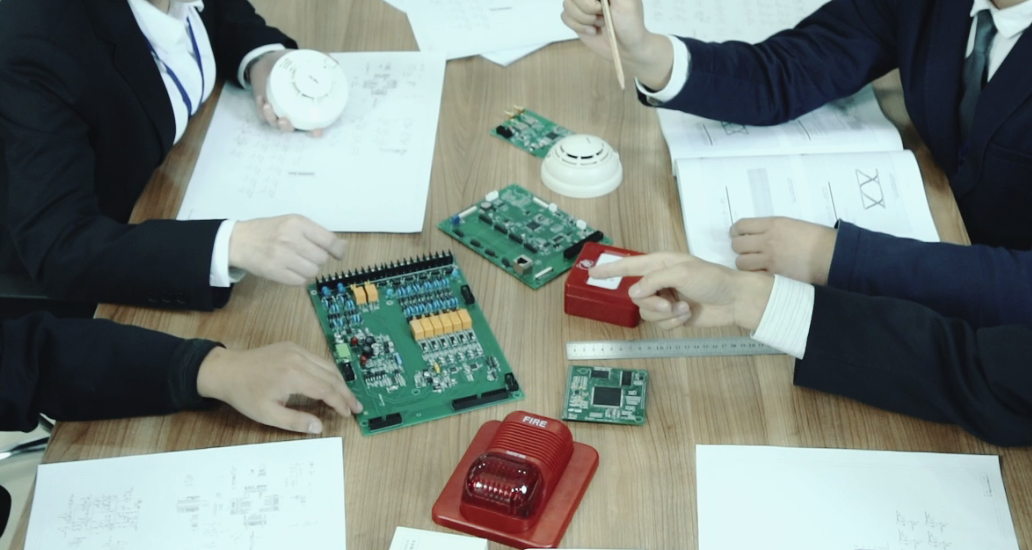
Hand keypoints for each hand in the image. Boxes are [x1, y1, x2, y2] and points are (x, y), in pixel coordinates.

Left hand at [196, 343, 363, 433]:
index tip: (349, 414)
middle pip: (331, 376)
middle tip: (357, 407)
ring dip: (340, 381)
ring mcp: (296, 350)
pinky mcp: (292, 347)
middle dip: (346, 393)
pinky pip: (317, 359)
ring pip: (327, 365)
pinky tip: (331, 383)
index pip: (326, 389)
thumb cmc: (245, 395)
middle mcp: (299, 358)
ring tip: (348, 397)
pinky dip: (328, 372)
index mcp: (293, 376)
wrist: (226, 370)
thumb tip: (320, 427)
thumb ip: (295, 421)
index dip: (340, 403)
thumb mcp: (268, 414)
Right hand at [229, 214, 346, 285]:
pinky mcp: (274, 272)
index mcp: (297, 223)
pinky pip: (300, 281)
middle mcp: (291, 238)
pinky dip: (298, 278)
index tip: (339, 254)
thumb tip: (342, 247)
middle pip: (321, 258)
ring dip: (308, 270)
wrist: (238, 241)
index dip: (338, 250)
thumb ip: (315, 233)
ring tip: (295, 263)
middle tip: (305, 255)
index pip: (329, 240)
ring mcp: (282, 256)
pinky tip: (289, 270)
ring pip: (312, 271)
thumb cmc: (269, 230)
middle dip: (317, 259)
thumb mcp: (291, 223)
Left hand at [249, 49, 324, 137]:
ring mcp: (278, 112)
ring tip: (268, 106)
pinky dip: (260, 109)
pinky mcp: (264, 109)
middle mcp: (293, 114)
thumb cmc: (290, 66)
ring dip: (271, 118)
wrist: (269, 62)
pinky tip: (261, 99)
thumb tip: (335, 62)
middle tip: (284, 121)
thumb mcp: (306, 62)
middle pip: (293, 128)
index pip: (314, 124)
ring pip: (275, 124)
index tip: (316, 131)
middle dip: (288, 127)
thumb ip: (321, 62)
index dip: (316, 130)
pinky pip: (262, 115)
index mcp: (306, 108)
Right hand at [560, 0, 673, 88]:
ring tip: (600, 23)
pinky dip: (578, 26)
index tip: (602, 6)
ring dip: (584, 18)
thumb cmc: (630, 24)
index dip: (590, 0)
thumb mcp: (626, 2)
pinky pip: (564, 16)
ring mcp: (582, 5)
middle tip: (603, 15)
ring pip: (567, 4)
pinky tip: (592, 31)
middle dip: (588, 8)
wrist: (626, 49)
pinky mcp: (576, 19)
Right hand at [588, 252, 773, 330]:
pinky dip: (673, 323)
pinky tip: (687, 316)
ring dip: (665, 315)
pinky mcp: (673, 316)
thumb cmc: (712, 279)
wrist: (734, 300)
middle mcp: (659, 281)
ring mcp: (665, 299)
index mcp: (659, 264)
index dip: (609, 269)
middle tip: (668, 304)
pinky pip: (659, 324)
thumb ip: (654, 280)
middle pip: (636, 296)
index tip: (591, 273)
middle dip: (652, 304)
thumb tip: (634, 292)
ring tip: (683, 309)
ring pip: (646, 313)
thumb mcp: (682, 272)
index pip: (628, 266)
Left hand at [730, 217, 836, 284]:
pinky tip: (761, 273)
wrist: (831, 255)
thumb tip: (756, 234)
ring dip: (745, 263)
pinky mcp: (774, 275)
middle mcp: (767, 240)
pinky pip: (753, 275)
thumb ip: (771, 228)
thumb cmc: (815, 238)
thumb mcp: (791, 225)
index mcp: (772, 224)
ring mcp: (769, 259)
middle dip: (739, 248)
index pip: (741, 226)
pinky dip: (754, 275)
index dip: (736, 231)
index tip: (738, 235)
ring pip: (740, 263)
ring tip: (754, 264)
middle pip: (736, 245)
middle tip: (747, 250)